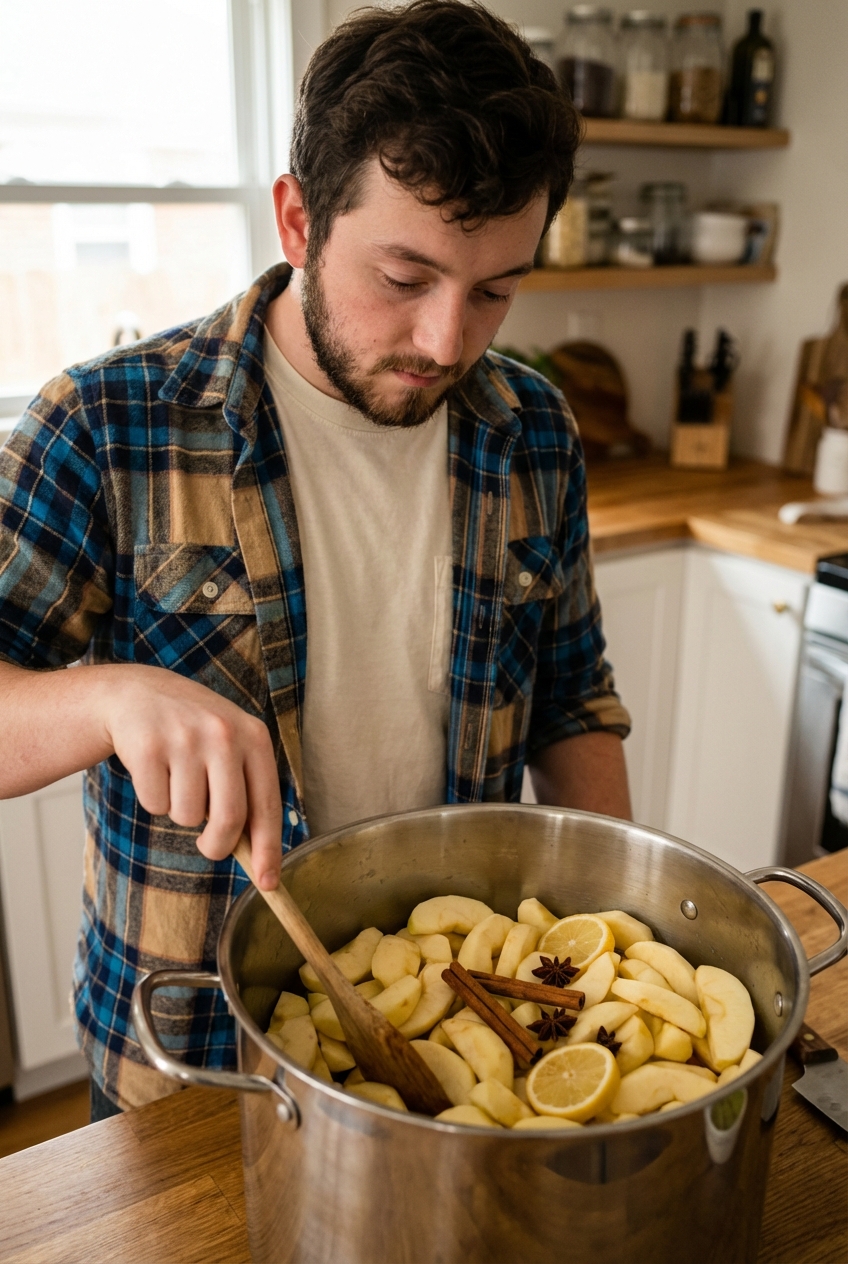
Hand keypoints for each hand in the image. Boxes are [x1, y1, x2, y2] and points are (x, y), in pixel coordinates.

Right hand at [99, 664, 282, 888]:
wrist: (139, 694)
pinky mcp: (148, 747)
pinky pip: (155, 805)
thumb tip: (258, 857)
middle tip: (208, 845)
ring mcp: (184, 739)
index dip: (268, 850)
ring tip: (178, 779)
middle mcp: (223, 734)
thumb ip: (246, 792)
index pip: (267, 805)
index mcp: (254, 736)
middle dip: (218, 846)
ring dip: (180, 812)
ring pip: (186, 816)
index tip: (268, 882)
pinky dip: (154, 799)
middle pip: (228, 819)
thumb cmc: (194, 732)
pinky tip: (155, 769)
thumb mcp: (230, 747)